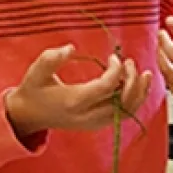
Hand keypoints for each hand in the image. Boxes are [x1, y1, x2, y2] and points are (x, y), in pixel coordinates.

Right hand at [5, 44, 152, 137]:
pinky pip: (124, 114)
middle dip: (132, 81)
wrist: (28, 116)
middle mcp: (88, 116)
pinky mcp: (99, 123)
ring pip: (127, 111)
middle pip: (122, 103)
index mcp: (74, 102)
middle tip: (130, 63)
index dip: (116, 71)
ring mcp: (95, 123)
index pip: (106, 88)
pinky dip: (135, 100)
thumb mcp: (36, 72)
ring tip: (143, 74)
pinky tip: (138, 85)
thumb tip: (71, 48)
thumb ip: (51, 58)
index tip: (114, 57)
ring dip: (139, 92)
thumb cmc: (33, 91)